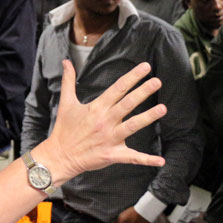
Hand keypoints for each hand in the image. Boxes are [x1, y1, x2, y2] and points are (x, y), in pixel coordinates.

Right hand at [41, 60, 165, 181]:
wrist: (60, 156)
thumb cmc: (64, 129)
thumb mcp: (66, 103)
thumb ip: (68, 80)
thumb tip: (66, 61)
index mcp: (96, 108)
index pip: (117, 88)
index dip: (132, 77)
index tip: (145, 67)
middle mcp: (105, 121)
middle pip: (127, 104)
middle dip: (143, 92)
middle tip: (157, 82)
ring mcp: (110, 139)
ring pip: (132, 126)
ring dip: (148, 117)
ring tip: (163, 108)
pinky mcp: (112, 155)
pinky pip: (132, 157)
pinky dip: (147, 159)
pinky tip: (161, 160)